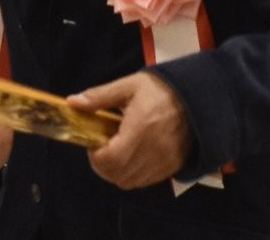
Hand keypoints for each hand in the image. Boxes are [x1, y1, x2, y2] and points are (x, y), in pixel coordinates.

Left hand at [68, 71, 191, 188]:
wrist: (197, 97)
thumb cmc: (160, 89)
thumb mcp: (128, 86)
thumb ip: (99, 97)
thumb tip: (72, 102)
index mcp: (139, 130)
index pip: (111, 159)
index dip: (96, 157)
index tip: (93, 143)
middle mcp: (153, 151)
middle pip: (119, 175)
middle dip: (103, 165)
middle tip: (101, 147)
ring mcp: (165, 162)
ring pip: (132, 181)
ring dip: (117, 172)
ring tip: (116, 151)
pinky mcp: (174, 166)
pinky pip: (147, 181)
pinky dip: (133, 174)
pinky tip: (132, 156)